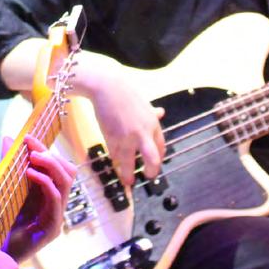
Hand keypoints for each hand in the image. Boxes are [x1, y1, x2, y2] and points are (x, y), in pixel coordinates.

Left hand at [3, 135, 73, 260]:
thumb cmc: (2, 221)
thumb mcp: (6, 188)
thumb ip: (8, 165)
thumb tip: (8, 138)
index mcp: (48, 193)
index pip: (59, 166)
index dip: (46, 150)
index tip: (28, 138)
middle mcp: (56, 203)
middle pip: (68, 172)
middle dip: (51, 155)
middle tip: (31, 148)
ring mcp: (56, 216)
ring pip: (66, 183)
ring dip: (51, 165)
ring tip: (33, 157)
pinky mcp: (52, 229)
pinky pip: (56, 201)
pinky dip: (46, 183)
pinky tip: (30, 174)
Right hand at [78, 54, 164, 185]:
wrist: (107, 88)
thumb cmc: (125, 94)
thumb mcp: (144, 103)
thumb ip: (152, 112)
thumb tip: (162, 113)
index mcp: (153, 124)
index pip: (161, 148)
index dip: (158, 159)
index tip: (153, 164)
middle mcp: (143, 133)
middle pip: (152, 159)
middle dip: (151, 171)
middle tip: (148, 176)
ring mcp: (127, 137)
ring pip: (129, 162)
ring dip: (128, 174)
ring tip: (128, 181)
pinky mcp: (112, 138)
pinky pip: (115, 155)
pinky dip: (115, 160)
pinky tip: (115, 162)